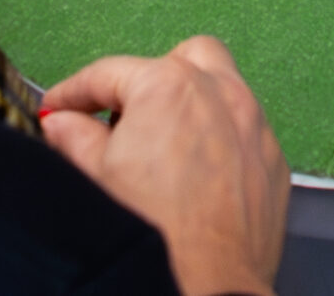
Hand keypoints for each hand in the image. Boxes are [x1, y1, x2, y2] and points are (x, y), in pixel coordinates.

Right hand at [42, 40, 287, 295]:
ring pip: (223, 87)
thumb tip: (63, 123)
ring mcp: (255, 125)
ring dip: (191, 103)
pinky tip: (197, 172)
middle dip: (149, 80)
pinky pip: (246, 129)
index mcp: (169, 86)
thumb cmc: (155, 235)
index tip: (60, 108)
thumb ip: (73, 138)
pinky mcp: (273, 160)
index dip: (74, 91)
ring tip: (161, 145)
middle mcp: (220, 94)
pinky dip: (221, 137)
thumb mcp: (93, 179)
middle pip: (182, 59)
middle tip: (121, 120)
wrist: (207, 285)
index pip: (110, 72)